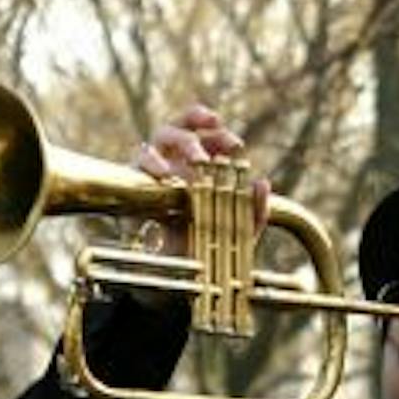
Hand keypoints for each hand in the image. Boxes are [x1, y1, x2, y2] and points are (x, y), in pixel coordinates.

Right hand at [132, 105, 269, 258]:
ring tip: (196, 158)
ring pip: (159, 137)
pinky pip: (139, 164)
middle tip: (215, 146)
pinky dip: (153, 164)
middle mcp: (175, 159)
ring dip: (179, 141)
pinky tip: (167, 175)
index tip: (234, 142)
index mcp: (202, 162)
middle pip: (181, 126)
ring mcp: (154, 168)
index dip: (216, 128)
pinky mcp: (136, 183)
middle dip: (196, 128)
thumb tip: (262, 183)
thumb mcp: (240, 229)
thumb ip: (256, 209)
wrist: (180, 272)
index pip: (206, 132)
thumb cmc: (210, 242)